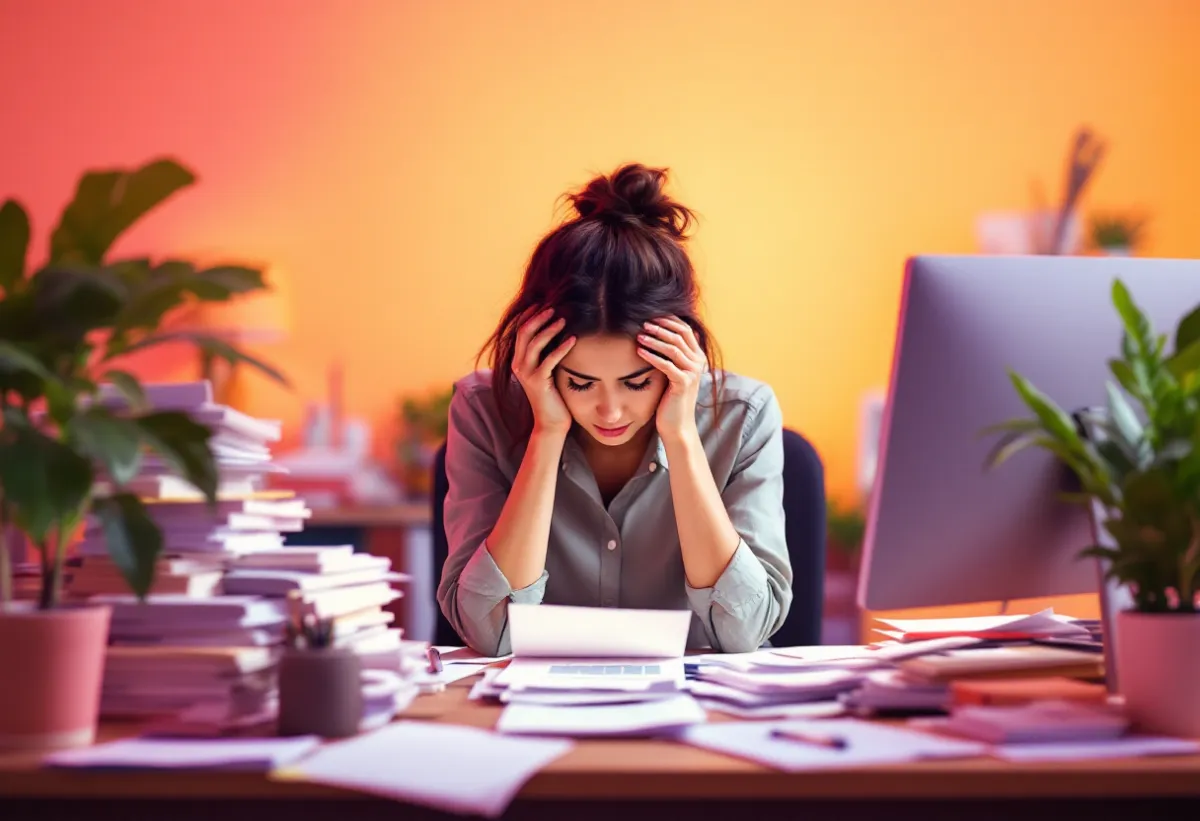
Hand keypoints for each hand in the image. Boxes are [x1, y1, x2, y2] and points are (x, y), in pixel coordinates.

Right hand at [512, 307, 575, 435]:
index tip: (543, 303)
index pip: (520, 331)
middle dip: (538, 317)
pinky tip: (572, 340)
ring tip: (564, 320)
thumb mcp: (548, 370)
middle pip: (524, 333)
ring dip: (550, 329)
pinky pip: (549, 360)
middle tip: (554, 308)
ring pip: (535, 343)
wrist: (551, 422)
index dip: (529, 315)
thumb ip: (547, 353)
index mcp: (519, 360)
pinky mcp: (538, 383)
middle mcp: (519, 365)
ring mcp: (527, 374)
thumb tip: (559, 330)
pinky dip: (561, 348)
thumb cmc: (554, 395)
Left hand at [637, 316, 704, 442]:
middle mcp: (698, 362)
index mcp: (697, 356)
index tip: (651, 315)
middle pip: (680, 335)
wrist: (677, 424)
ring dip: (654, 340)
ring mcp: (693, 373)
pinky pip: (666, 365)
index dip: (669, 320)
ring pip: (673, 348)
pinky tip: (639, 352)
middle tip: (642, 323)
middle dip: (660, 327)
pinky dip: (652, 356)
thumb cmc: (671, 397)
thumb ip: (671, 354)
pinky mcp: (683, 383)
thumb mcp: (673, 371)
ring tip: (639, 336)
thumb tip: (657, 333)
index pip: (685, 329)